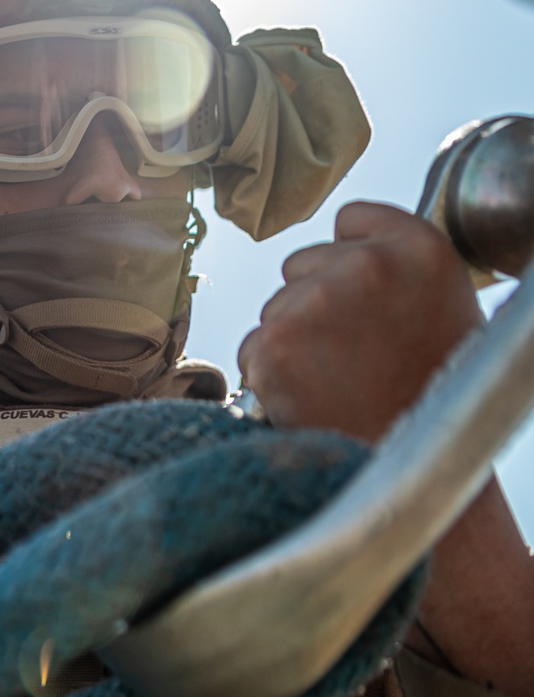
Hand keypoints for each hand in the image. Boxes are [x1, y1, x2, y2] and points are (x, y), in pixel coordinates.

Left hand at [239, 201, 533, 696]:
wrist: (411, 477)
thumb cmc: (430, 397)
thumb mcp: (444, 307)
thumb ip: (397, 265)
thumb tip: (345, 234)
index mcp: (421, 248)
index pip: (351, 219)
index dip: (352, 265)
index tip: (371, 306)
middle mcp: (367, 265)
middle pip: (302, 264)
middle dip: (316, 304)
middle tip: (354, 357)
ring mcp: (316, 303)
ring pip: (274, 307)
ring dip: (291, 341)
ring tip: (336, 383)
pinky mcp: (274, 345)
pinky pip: (252, 346)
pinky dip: (268, 375)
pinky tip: (310, 399)